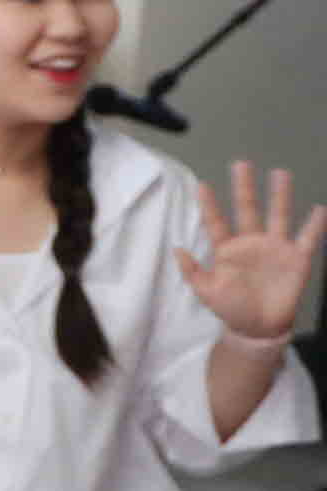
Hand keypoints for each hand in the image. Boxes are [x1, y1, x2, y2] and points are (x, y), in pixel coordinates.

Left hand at [179, 161, 324, 342]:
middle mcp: (252, 242)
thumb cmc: (231, 307)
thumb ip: (192, 271)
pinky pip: (307, 238)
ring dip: (279, 195)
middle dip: (244, 187)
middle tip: (241, 164)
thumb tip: (177, 248)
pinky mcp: (297, 258)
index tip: (201, 185)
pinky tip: (319, 208)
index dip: (209, 205)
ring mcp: (275, 247)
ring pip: (278, 215)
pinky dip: (314, 224)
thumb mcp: (206, 292)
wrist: (258, 327)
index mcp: (227, 248)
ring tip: (280, 173)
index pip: (216, 222)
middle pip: (247, 209)